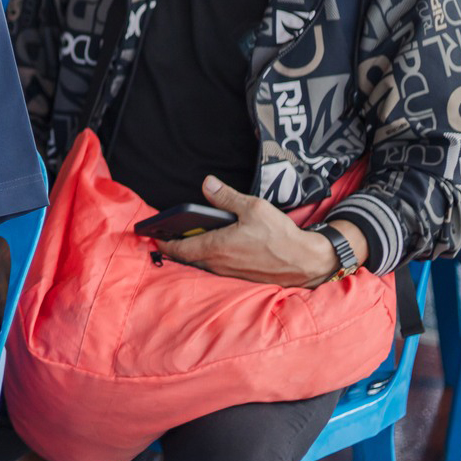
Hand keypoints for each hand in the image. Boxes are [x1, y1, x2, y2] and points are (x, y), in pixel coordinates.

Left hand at [161, 176, 340, 287]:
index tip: (154, 236)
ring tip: (189, 238)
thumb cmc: (280, 236)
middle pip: (188, 257)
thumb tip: (207, 183)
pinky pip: (216, 268)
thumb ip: (227, 197)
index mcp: (216, 247)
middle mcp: (218, 264)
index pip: (179, 249)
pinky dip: (209, 258)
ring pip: (202, 263)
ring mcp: (229, 273)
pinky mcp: (240, 277)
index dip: (164, 243)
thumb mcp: (253, 208)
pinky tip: (215, 247)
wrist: (306, 262)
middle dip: (177, 246)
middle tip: (169, 234)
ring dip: (193, 253)